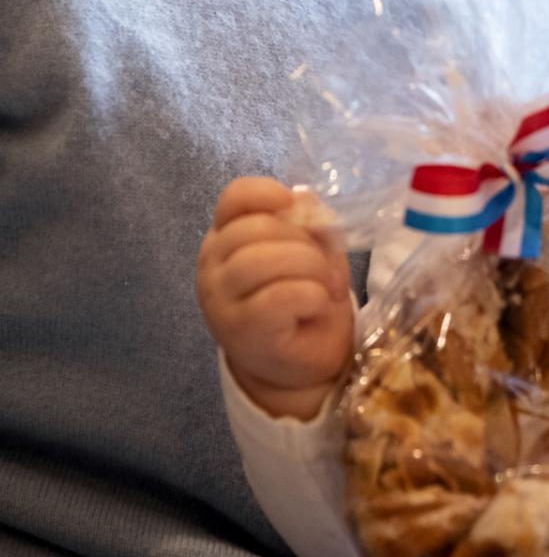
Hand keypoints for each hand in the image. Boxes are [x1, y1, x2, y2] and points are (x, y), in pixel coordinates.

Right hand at [196, 176, 352, 420]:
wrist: (303, 363)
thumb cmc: (305, 298)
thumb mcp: (313, 252)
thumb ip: (308, 224)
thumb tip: (304, 198)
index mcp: (227, 237)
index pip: (234, 198)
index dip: (268, 193)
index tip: (296, 209)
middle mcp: (212, 265)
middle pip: (254, 229)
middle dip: (305, 242)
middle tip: (328, 267)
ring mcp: (220, 301)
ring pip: (260, 261)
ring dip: (310, 267)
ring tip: (327, 286)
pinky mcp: (240, 331)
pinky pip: (277, 297)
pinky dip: (310, 294)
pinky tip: (318, 304)